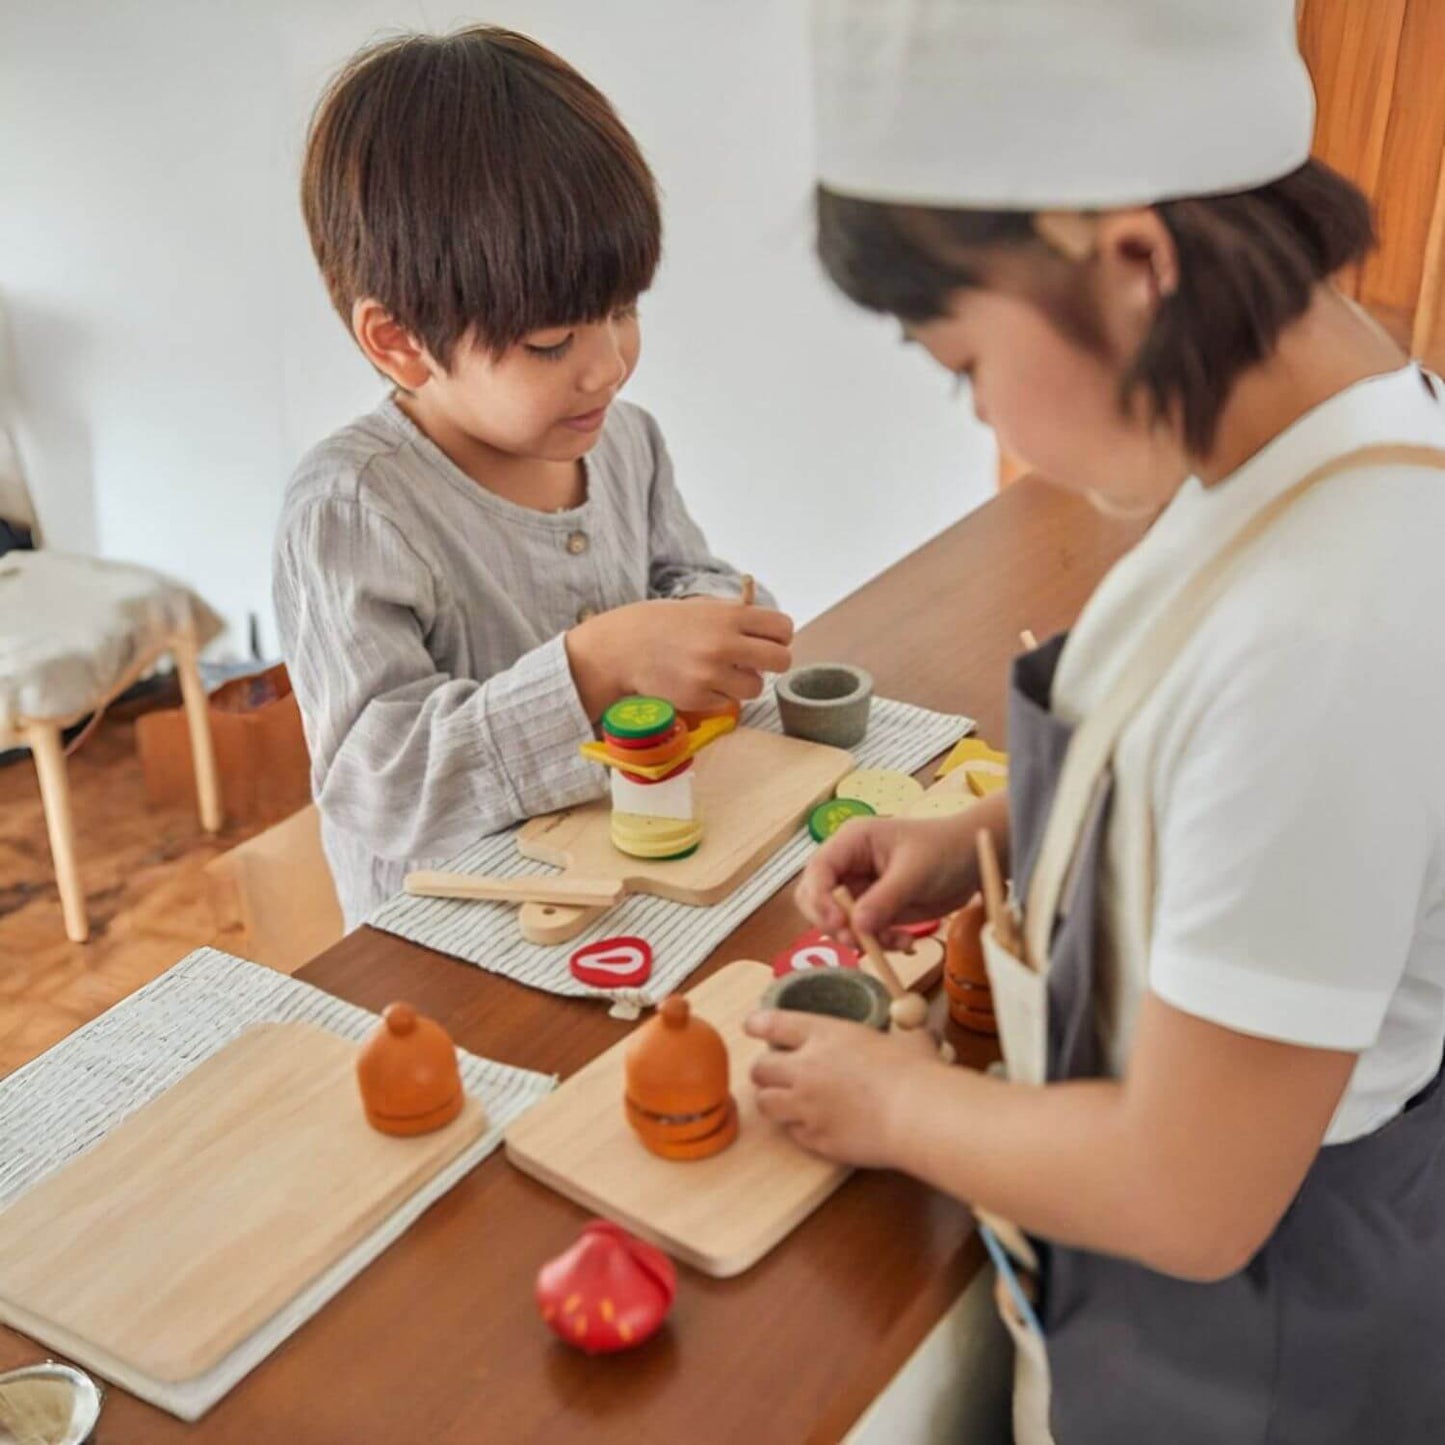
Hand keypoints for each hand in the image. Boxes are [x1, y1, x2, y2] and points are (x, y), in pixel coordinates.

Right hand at [567, 598, 792, 719]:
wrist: (624, 647)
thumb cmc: (664, 624)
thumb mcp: (703, 608)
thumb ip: (737, 618)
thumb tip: (775, 633)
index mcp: (729, 616)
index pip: (782, 628)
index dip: (779, 637)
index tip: (769, 640)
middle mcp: (724, 644)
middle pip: (781, 661)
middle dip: (773, 662)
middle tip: (756, 662)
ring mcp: (711, 674)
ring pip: (756, 687)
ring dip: (744, 682)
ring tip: (721, 672)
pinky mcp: (698, 698)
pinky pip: (729, 702)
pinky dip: (719, 695)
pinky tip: (699, 682)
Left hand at [745, 1009, 938, 1166]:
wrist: (917, 1115)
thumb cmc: (916, 1070)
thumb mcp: (907, 1037)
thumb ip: (903, 1031)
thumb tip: (919, 1031)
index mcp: (824, 1035)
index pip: (773, 1024)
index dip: (758, 1024)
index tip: (752, 1026)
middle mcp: (805, 1069)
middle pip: (759, 1069)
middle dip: (765, 1071)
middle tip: (777, 1074)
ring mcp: (806, 1107)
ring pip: (766, 1104)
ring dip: (775, 1101)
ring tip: (790, 1102)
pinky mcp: (814, 1139)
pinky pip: (793, 1133)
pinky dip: (801, 1129)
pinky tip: (818, 1126)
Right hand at [796, 804, 1001, 949]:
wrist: (974, 860)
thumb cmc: (945, 850)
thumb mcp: (915, 872)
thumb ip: (885, 898)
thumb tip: (857, 926)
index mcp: (852, 842)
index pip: (818, 871)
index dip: (820, 899)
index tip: (838, 924)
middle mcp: (849, 865)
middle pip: (817, 899)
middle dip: (834, 923)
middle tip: (857, 942)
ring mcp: (861, 889)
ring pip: (839, 922)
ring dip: (862, 938)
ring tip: (895, 941)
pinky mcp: (876, 909)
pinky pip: (863, 933)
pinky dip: (880, 943)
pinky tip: (905, 941)